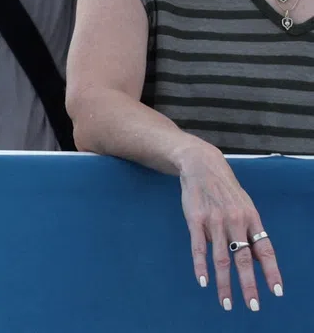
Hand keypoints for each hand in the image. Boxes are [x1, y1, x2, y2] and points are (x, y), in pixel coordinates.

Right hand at [177, 140, 282, 311]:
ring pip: (221, 258)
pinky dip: (200, 266)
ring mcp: (214, 220)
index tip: (276, 292)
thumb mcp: (244, 205)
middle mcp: (234, 220)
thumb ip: (250, 231)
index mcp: (251, 217)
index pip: (264, 249)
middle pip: (243, 257)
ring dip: (224, 283)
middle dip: (248, 284)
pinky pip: (199, 247)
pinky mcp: (195, 219)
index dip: (271, 271)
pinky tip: (203, 281)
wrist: (201, 164)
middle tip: (253, 306)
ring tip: (226, 303)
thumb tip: (257, 259)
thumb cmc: (225, 189)